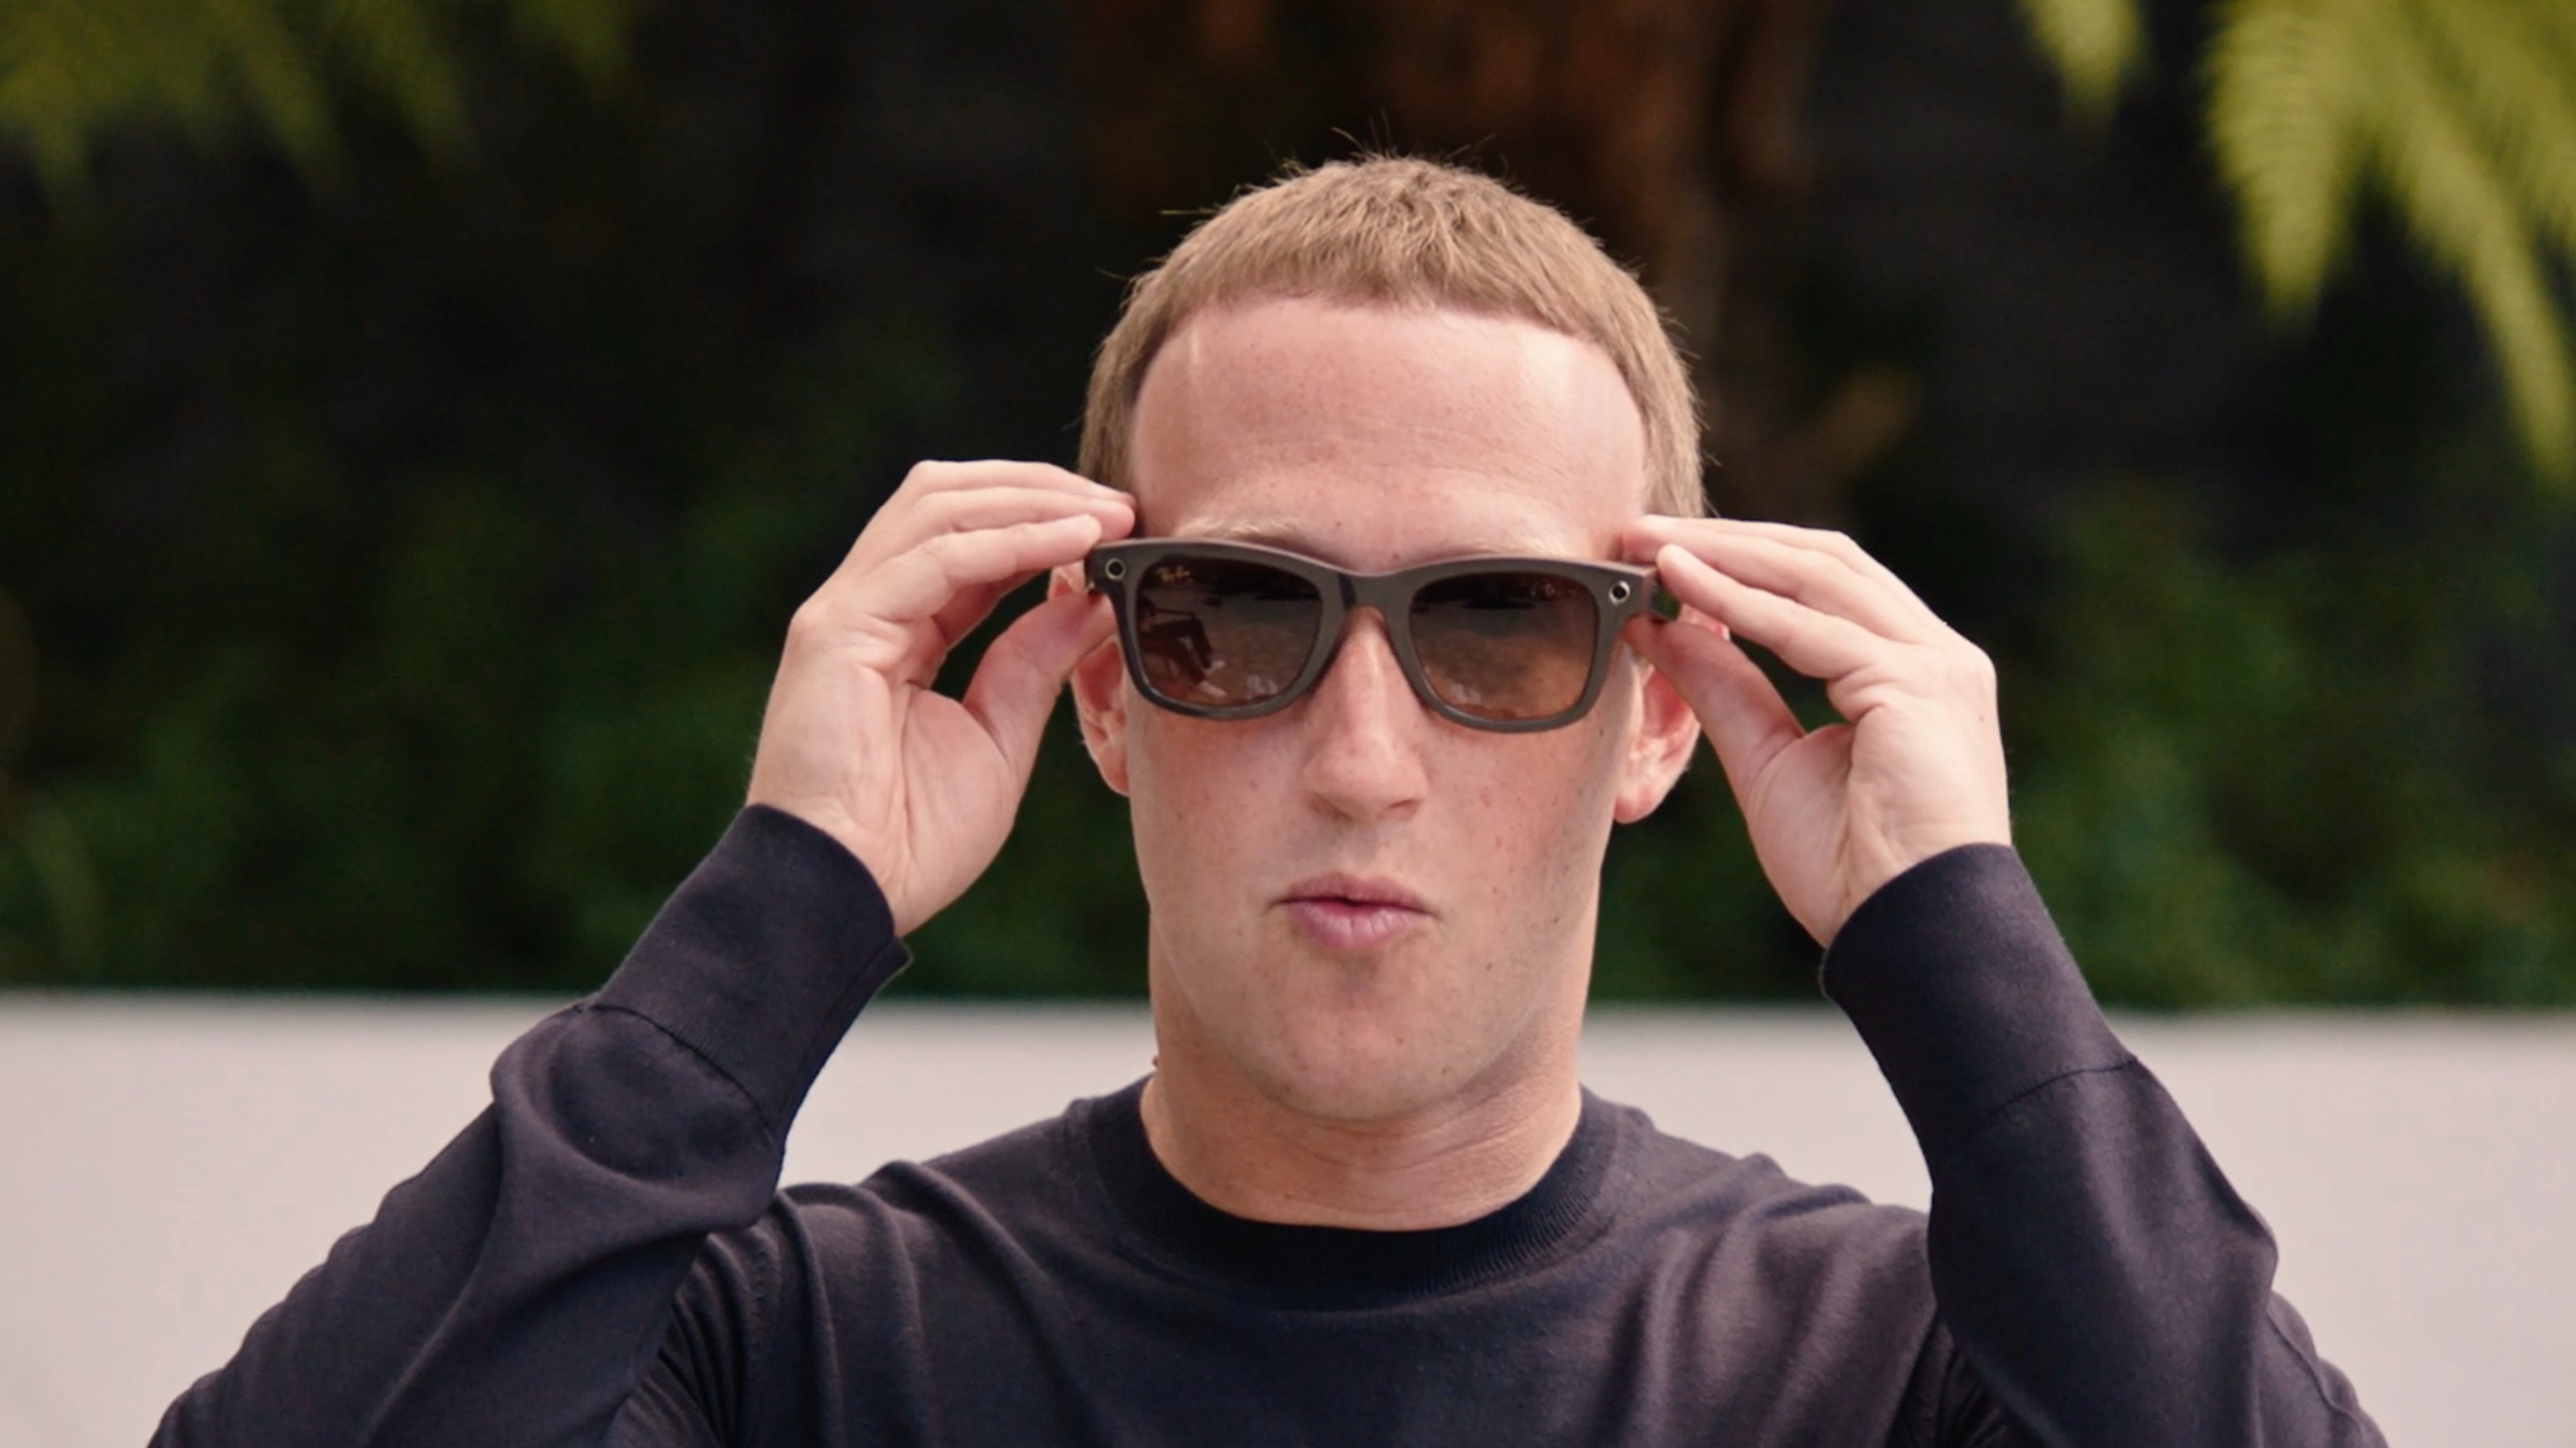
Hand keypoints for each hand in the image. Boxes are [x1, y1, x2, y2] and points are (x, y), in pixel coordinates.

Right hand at [746, 460, 1134, 933]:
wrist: (846, 896)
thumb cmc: (910, 838)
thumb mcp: (998, 737)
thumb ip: (1035, 662)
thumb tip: (1092, 599)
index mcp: (897, 629)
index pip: (968, 539)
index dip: (1043, 519)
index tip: (1119, 525)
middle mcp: (865, 606)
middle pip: (947, 498)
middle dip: (1038, 488)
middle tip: (1121, 505)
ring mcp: (844, 611)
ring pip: (938, 508)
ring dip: (1032, 500)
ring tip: (1106, 515)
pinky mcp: (837, 630)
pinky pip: (935, 560)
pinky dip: (1011, 541)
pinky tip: (1073, 543)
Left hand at [1621, 517, 2010, 944]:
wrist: (1911, 938)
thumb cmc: (1852, 871)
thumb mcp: (1769, 764)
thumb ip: (1724, 690)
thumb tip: (1658, 629)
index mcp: (1911, 671)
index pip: (1822, 585)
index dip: (1740, 559)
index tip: (1657, 554)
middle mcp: (1936, 655)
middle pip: (1822, 561)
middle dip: (1727, 540)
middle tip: (1639, 530)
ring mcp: (1936, 665)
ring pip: (1817, 578)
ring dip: (1725, 555)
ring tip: (1647, 544)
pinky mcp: (1918, 685)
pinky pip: (1811, 630)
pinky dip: (1738, 602)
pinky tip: (1678, 585)